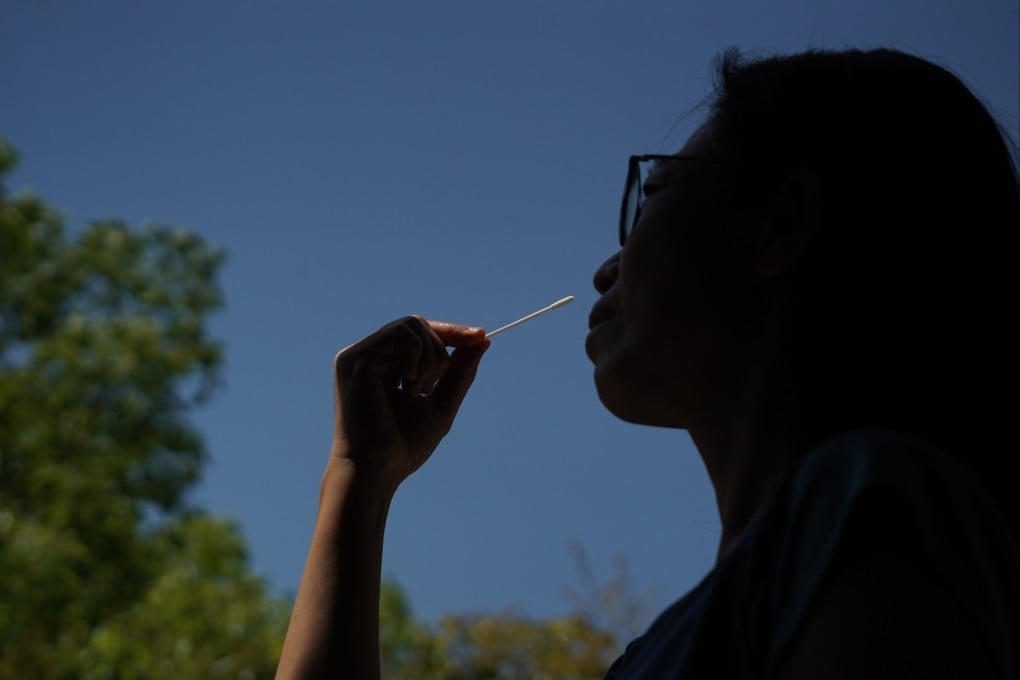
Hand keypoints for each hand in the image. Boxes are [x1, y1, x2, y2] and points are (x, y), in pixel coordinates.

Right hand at [330, 316, 488, 490]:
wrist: (378, 469)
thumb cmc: (404, 446)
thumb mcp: (441, 405)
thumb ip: (459, 372)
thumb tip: (482, 340)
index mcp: (386, 367)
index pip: (421, 335)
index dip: (452, 332)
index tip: (481, 337)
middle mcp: (370, 357)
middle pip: (419, 325)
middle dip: (441, 351)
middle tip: (432, 388)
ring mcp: (359, 356)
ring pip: (412, 325)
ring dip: (429, 358)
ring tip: (417, 392)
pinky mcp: (353, 358)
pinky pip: (400, 334)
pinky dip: (416, 356)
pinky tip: (406, 386)